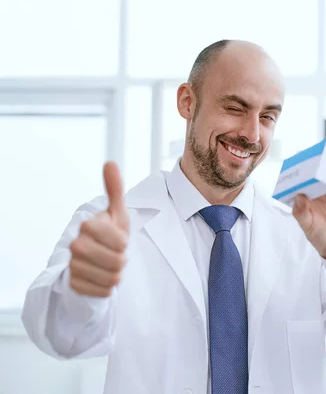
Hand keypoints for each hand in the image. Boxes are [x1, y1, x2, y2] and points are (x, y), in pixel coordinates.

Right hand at [68, 162, 128, 296]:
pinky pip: (104, 292)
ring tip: (108, 266)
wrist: (93, 260)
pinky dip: (107, 288)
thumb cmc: (109, 235)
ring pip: (112, 278)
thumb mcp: (117, 213)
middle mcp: (75, 245)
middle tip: (115, 255)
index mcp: (88, 225)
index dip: (124, 242)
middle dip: (122, 260)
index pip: (120, 241)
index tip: (117, 239)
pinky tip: (100, 278)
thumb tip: (110, 162)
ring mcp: (72, 266)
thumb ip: (115, 189)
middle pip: (118, 261)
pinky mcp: (73, 285)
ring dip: (116, 274)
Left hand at [292, 159, 325, 262]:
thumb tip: (299, 195)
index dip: (297, 169)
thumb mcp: (307, 225)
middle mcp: (318, 189)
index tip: (292, 160)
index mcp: (306, 195)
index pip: (300, 179)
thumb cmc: (319, 235)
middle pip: (315, 170)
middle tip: (308, 150)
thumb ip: (301, 212)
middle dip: (312, 159)